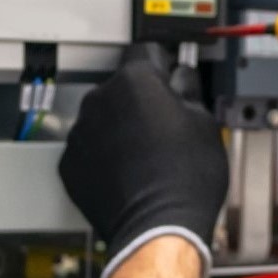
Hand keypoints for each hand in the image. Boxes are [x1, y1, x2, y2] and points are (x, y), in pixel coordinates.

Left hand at [59, 44, 227, 277]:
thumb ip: (190, 91)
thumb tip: (183, 80)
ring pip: (105, 117)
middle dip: (143, 100)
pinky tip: (133, 172)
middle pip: (123, 86)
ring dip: (123, 127)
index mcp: (137, 81)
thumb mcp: (206, 124)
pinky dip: (107, 156)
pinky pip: (90, 148)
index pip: (148, 50)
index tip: (174, 74)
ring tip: (151, 154)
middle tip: (170, 125)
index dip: (166, 64)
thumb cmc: (185, 180)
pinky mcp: (71, 163)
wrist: (158, 226)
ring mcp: (81, 132)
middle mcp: (101, 99)